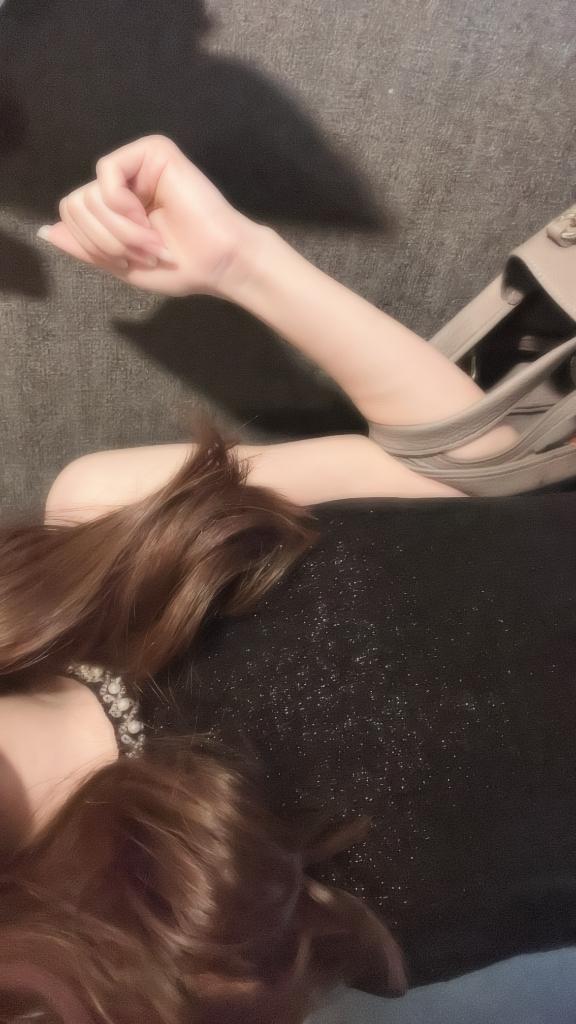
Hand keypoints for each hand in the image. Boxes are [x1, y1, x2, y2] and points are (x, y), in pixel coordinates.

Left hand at [37, 135, 262, 296]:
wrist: (219, 262)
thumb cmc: (180, 267)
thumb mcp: (119, 264)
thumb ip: (83, 247)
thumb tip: (44, 231)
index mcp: (116, 206)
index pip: (71, 215)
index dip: (92, 245)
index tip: (128, 262)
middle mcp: (124, 180)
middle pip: (75, 204)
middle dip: (105, 239)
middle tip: (142, 252)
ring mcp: (138, 163)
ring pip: (89, 193)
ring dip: (118, 230)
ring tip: (151, 241)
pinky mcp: (153, 151)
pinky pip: (107, 172)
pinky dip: (121, 205)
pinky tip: (146, 216)